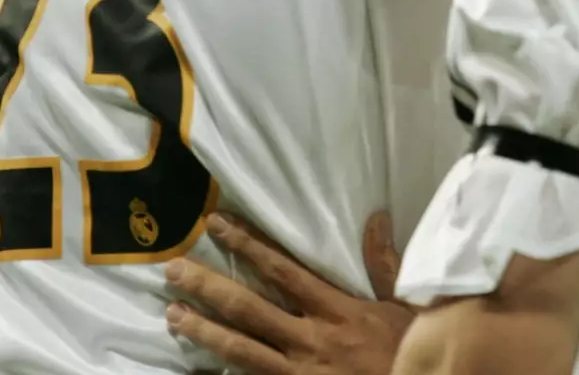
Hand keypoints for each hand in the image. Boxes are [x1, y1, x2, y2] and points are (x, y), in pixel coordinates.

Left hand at [165, 211, 411, 374]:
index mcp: (336, 310)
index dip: (250, 246)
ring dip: (203, 330)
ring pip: (239, 349)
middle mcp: (309, 339)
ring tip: (171, 314)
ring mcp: (296, 373)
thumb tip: (376, 218)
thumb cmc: (407, 353)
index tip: (220, 224)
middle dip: (209, 286)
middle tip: (174, 269)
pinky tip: (191, 373)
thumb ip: (384, 264)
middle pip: (249, 308)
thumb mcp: (404, 305)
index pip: (284, 271)